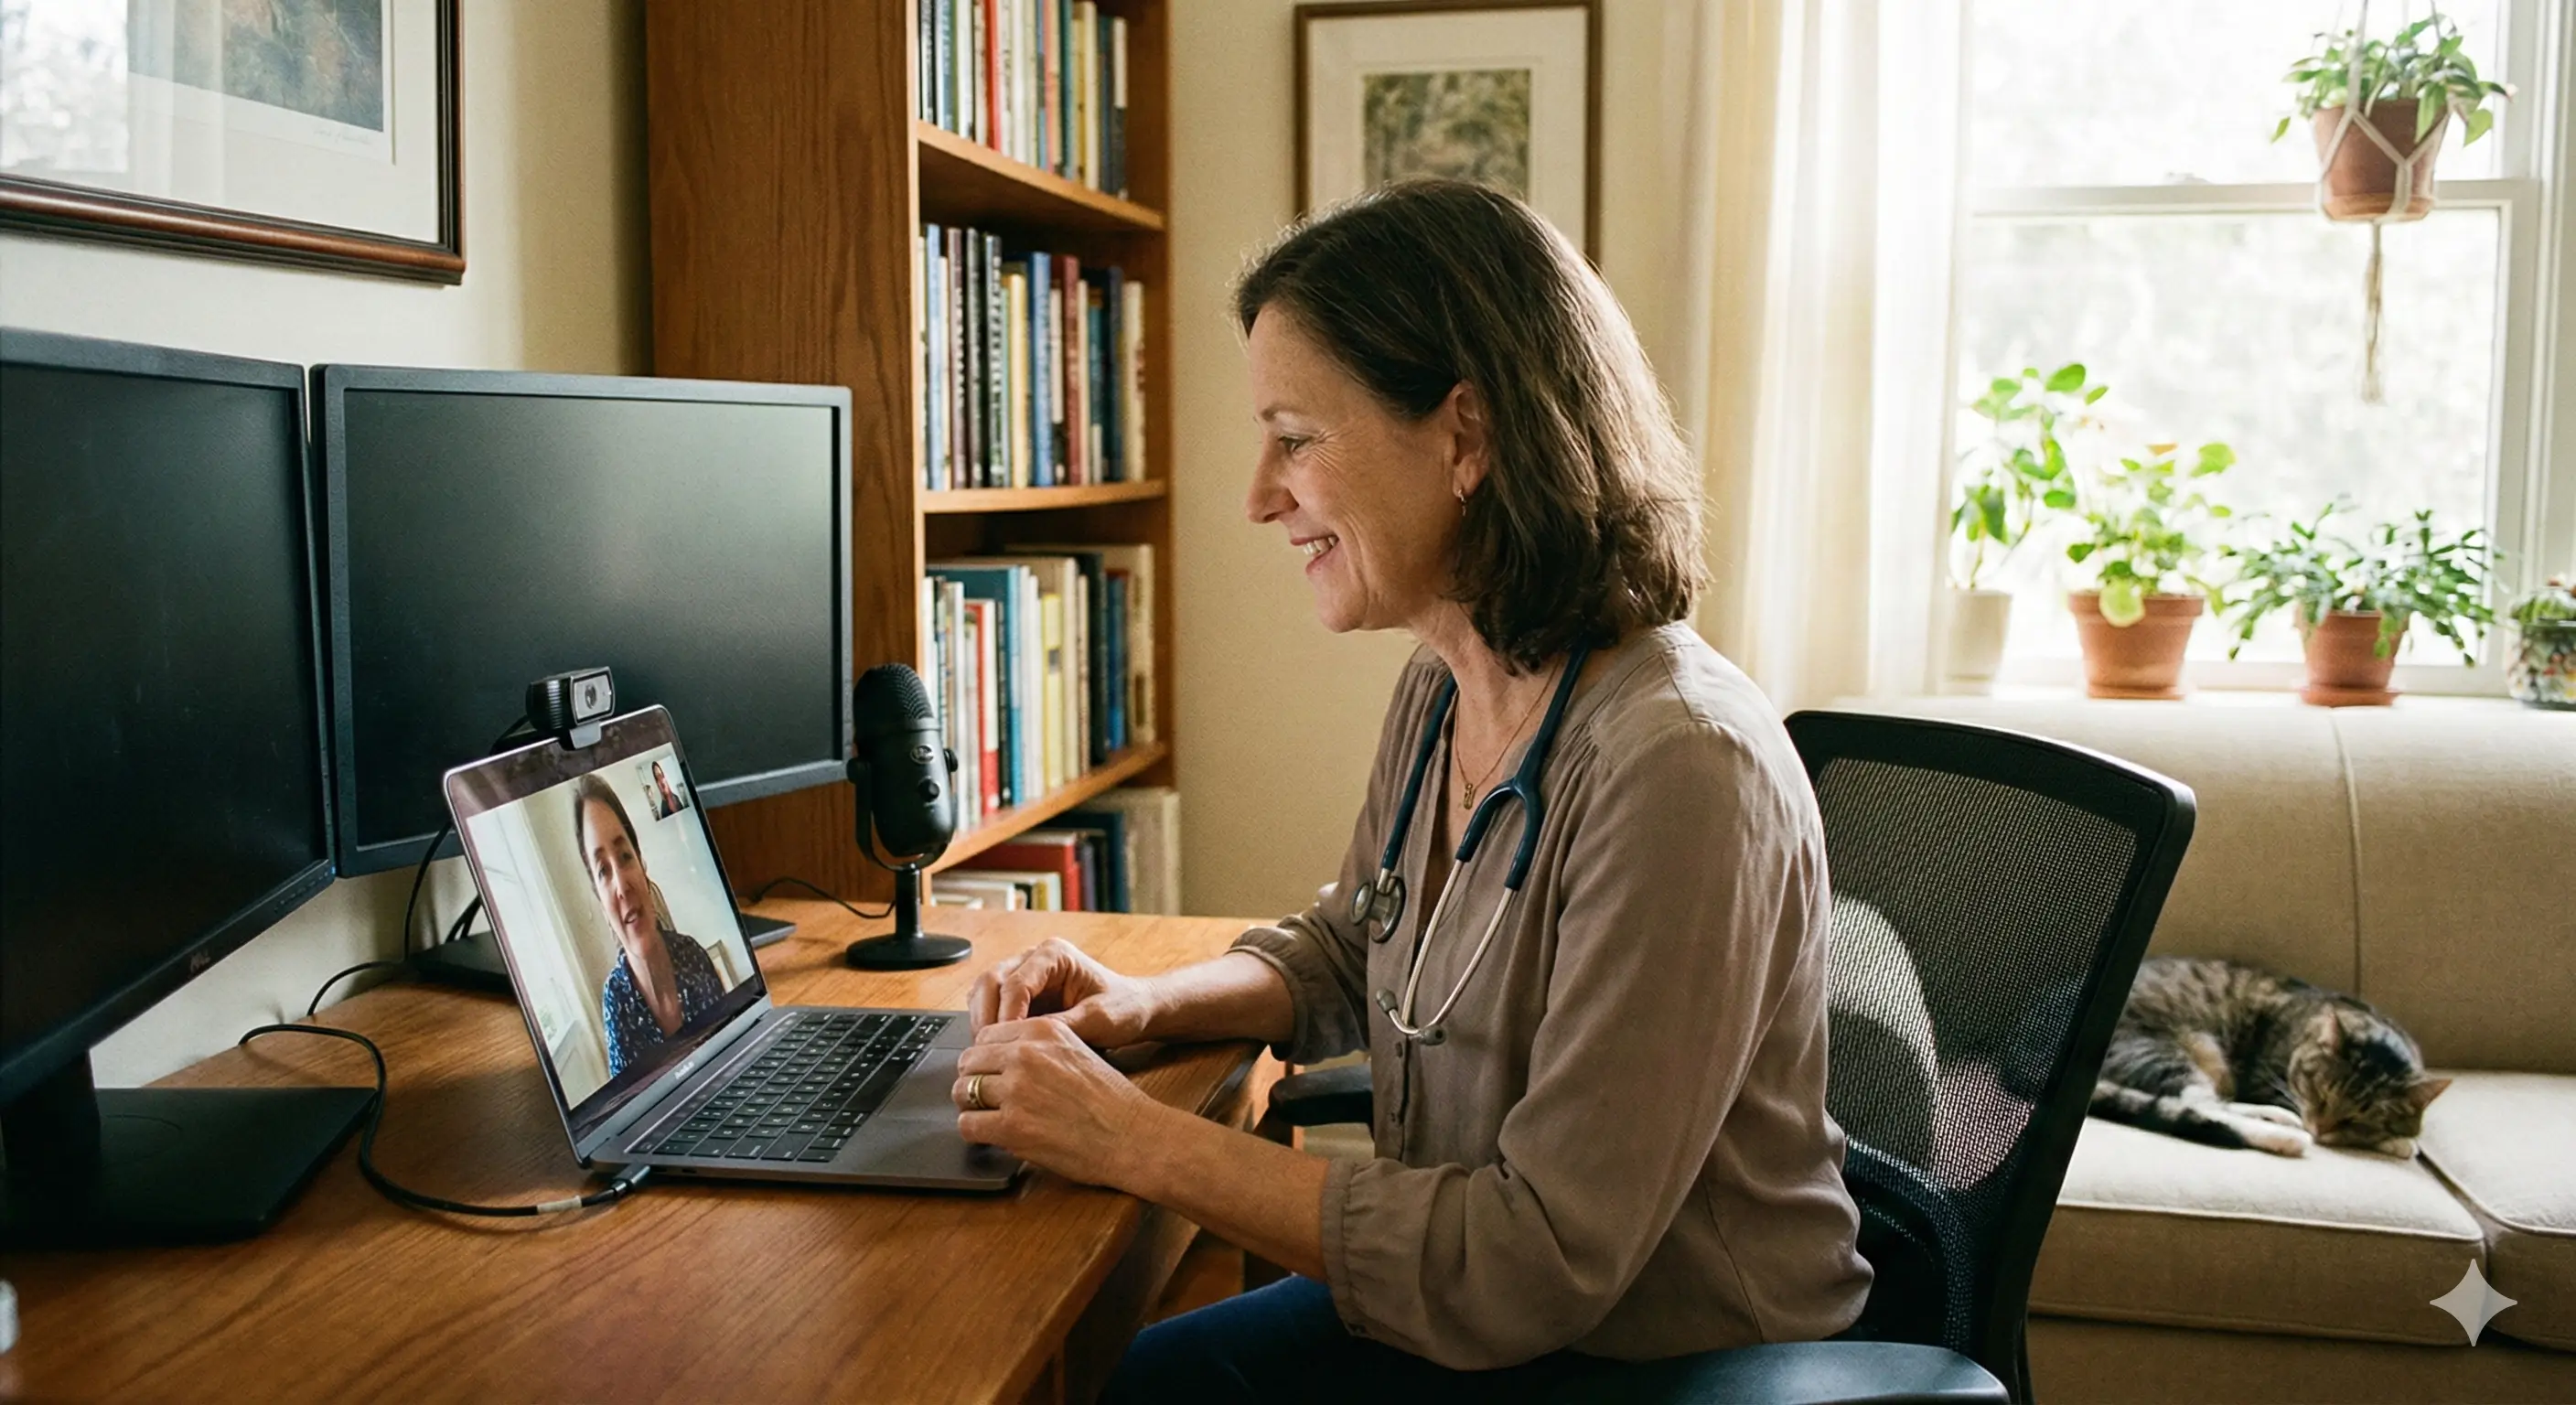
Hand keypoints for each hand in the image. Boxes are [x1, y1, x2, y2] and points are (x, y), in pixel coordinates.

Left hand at [953, 1017, 1163, 1186]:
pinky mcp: (1012, 1126)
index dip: (985, 1058)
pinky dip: (975, 1131)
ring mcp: (1016, 1091)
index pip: (985, 1036)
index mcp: (1041, 1030)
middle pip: (969, 1061)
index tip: (990, 1072)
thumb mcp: (1075, 1050)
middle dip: (974, 1080)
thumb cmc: (1110, 1098)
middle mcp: (1025, 1055)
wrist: (1130, 1134)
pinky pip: (968, 1125)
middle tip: (985, 1096)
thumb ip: (1037, 1046)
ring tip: (988, 1115)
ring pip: (963, 1091)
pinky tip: (990, 1134)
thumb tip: (998, 1057)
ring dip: (972, 1106)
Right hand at [968, 937, 1155, 1047]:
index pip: (1016, 982)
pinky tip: (995, 1047)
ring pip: (983, 991)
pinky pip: (990, 1004)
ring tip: (989, 1052)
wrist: (1133, 1008)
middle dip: (987, 1017)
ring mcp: (1023, 973)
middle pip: (990, 980)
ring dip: (982, 1020)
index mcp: (1054, 954)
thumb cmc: (1122, 1007)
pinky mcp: (1019, 994)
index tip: (1007, 1044)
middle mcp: (1033, 958)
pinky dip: (986, 1025)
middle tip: (989, 1050)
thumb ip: (1064, 1026)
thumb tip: (1027, 1039)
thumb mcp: (1099, 1019)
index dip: (1007, 1016)